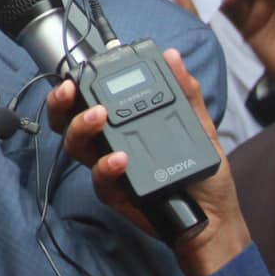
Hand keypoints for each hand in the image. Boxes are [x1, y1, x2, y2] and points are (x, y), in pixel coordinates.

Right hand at [45, 49, 249, 275]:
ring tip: (99, 117)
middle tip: (71, 91)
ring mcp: (110, 168)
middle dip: (61, 103)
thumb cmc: (204, 174)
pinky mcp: (116, 192)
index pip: (90, 99)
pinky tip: (120, 159)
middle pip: (69, 121)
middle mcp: (110, 143)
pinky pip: (100, 179)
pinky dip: (106, 167)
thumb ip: (187, 94)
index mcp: (126, 122)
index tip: (77, 72)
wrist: (213, 217)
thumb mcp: (200, 127)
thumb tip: (175, 57)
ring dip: (81, 128)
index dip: (75, 85)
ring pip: (76, 147)